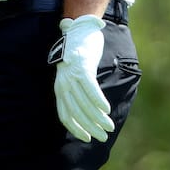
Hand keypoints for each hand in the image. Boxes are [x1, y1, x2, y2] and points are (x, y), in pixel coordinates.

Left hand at [49, 15, 113, 142]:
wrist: (78, 31)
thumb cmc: (78, 56)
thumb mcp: (72, 75)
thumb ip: (76, 91)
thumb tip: (89, 110)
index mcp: (60, 88)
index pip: (65, 115)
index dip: (76, 128)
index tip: (88, 138)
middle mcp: (64, 84)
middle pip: (76, 112)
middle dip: (90, 127)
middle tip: (103, 137)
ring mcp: (72, 75)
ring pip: (85, 103)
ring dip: (98, 117)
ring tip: (109, 126)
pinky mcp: (82, 67)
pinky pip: (90, 88)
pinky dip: (98, 101)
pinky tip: (106, 109)